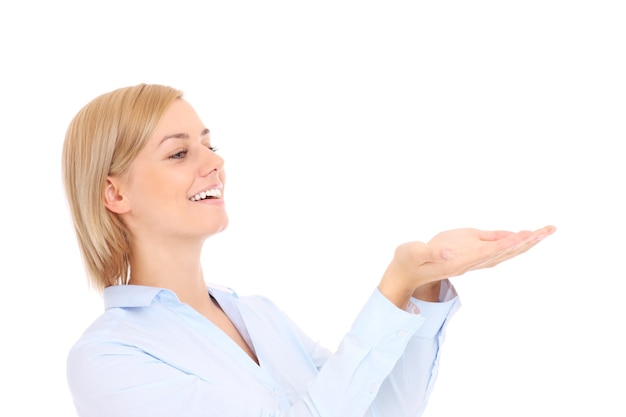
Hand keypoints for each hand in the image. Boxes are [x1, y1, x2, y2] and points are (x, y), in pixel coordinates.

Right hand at [378, 225, 555, 306]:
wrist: (407, 273)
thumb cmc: (409, 261)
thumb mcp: (413, 253)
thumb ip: (428, 252)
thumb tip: (447, 252)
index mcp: (461, 260)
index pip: (491, 251)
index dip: (510, 242)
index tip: (528, 234)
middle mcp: (472, 262)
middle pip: (506, 252)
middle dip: (528, 241)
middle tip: (549, 230)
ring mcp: (474, 260)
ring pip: (506, 251)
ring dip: (526, 242)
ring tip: (544, 231)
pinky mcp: (472, 256)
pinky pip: (499, 250)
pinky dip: (514, 243)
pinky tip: (523, 238)